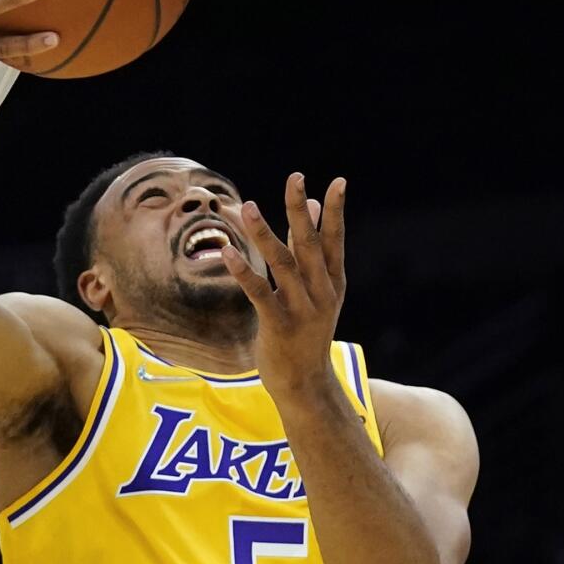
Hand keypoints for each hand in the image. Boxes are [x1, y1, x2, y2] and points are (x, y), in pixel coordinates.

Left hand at [221, 173, 348, 399]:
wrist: (306, 384)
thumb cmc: (307, 331)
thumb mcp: (316, 290)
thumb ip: (310, 250)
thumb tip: (314, 208)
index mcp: (332, 281)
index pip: (335, 240)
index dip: (335, 211)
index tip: (337, 182)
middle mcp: (321, 292)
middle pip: (310, 245)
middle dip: (301, 210)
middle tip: (295, 178)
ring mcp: (302, 310)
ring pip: (283, 264)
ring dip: (264, 234)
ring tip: (248, 206)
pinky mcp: (279, 326)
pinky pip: (259, 294)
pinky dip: (243, 271)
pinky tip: (227, 251)